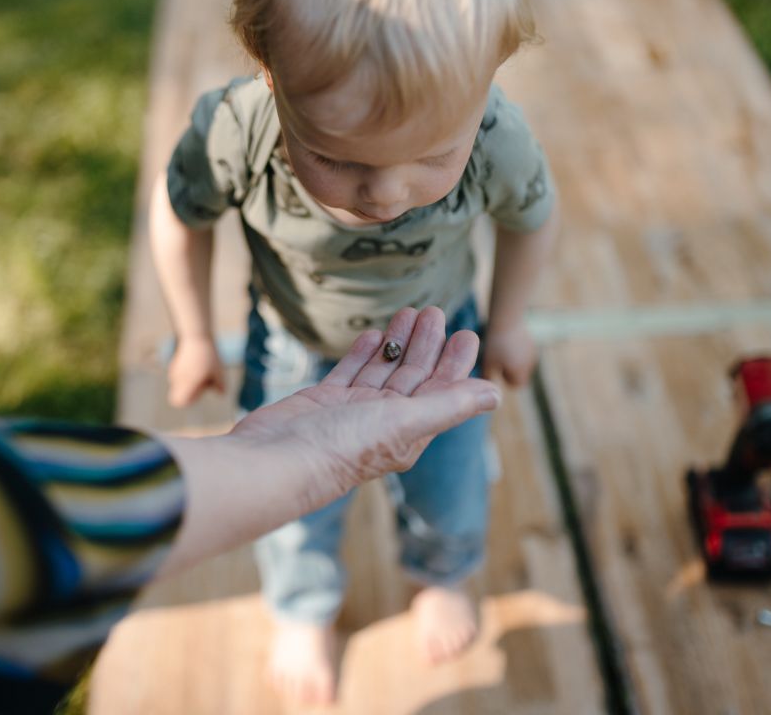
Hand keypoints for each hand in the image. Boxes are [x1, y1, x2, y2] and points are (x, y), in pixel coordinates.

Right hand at [167, 335, 224, 406]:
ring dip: (189, 382)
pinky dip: (187, 373)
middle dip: (190, 393)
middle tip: (201, 383)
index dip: (188, 401)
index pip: (178, 402)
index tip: (198, 392)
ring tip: (201, 370)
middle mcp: (178, 379)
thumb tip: (221, 393)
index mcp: (187, 383)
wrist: (196, 335)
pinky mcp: (175, 364)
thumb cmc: (208, 356)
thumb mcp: (219, 372)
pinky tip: (197, 363)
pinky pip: (180, 375)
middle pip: (178, 395)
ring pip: (179, 385)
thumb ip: (220, 386)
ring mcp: (175, 371)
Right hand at [231, 306, 501, 500]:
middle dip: (427, 345)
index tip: (467, 332)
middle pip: (412, 378)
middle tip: (436, 310)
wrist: (274, 461)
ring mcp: (351, 412)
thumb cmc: (340, 447)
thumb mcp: (403, 422)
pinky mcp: (322, 402)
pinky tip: (375, 334)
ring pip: (382, 371)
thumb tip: (497, 394)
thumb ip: (448, 405)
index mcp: (407, 433)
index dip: (455, 364)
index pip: (440, 393)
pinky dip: (365, 353)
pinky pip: (350, 373)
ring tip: (409, 311)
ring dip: (397, 343)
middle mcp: (382, 423)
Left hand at [481, 321, 537, 386]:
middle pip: (520, 374)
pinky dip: (516, 350)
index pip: (516, 384)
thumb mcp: (488, 363)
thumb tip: (488, 388)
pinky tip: (508, 340)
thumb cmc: (495, 344)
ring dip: (514, 360)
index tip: (497, 366)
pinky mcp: (532, 343)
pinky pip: (523, 353)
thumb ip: (489, 377)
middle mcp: (530, 365)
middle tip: (498, 356)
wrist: (507, 320)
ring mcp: (533, 354)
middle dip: (510, 370)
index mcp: (520, 372)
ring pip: (522, 364)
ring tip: (502, 347)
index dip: (505, 377)